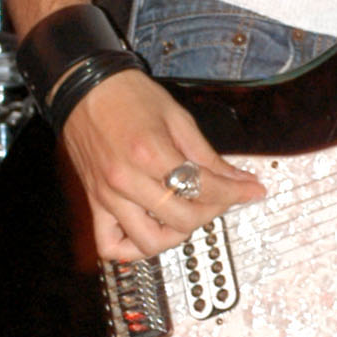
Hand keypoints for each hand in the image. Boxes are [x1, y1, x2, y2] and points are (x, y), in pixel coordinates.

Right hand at [61, 68, 262, 263]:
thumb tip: (237, 178)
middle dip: (211, 212)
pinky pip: (109, 245)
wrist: (84, 87)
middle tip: (220, 199)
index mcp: (150, 152)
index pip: (203, 188)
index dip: (235, 192)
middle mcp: (127, 179)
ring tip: (185, 216)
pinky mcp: (95, 202)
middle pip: (182, 219)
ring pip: (149, 241)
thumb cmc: (128, 95)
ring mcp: (108, 195)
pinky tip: (149, 232)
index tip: (251, 191)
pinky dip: (131, 249)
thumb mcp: (177, 117)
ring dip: (175, 235)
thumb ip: (207, 155)